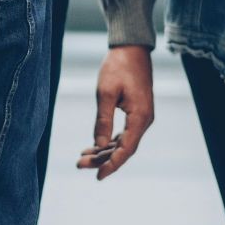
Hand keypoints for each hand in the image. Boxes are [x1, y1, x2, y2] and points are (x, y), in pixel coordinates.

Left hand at [76, 45, 153, 179]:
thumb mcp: (105, 93)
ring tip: (82, 157)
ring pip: (123, 142)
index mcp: (140, 117)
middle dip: (102, 159)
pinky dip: (109, 141)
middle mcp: (144, 120)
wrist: (131, 47)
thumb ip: (103, 121)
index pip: (126, 149)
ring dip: (104, 151)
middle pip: (124, 149)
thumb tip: (100, 146)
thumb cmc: (118, 67)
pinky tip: (94, 146)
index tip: (97, 176)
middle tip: (79, 165)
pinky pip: (124, 133)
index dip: (112, 165)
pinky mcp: (137, 112)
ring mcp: (142, 116)